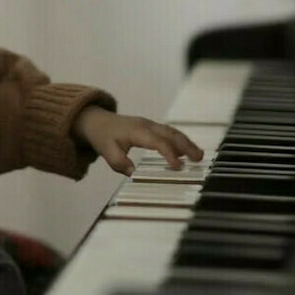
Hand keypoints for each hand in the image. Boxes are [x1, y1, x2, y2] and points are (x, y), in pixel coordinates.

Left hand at [72, 106, 203, 175]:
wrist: (95, 121)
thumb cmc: (102, 136)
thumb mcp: (106, 151)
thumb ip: (119, 163)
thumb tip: (134, 173)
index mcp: (137, 131)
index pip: (157, 142)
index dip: (169, 154)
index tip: (177, 167)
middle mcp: (146, 125)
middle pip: (170, 134)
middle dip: (186, 145)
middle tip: (199, 159)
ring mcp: (149, 124)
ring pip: (172, 131)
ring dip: (186, 142)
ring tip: (198, 155)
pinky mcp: (150, 127)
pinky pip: (168, 132)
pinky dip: (180, 140)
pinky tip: (186, 150)